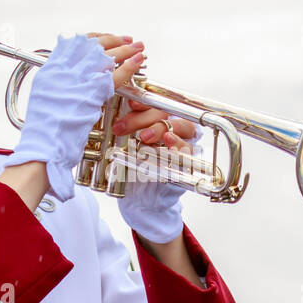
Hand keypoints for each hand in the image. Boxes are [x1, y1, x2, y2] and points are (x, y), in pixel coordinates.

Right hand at [3, 33, 143, 201]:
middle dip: (113, 40)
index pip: (75, 42)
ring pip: (106, 56)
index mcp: (51, 68)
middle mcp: (64, 70)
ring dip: (125, 49)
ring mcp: (78, 80)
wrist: (44, 145)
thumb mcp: (44, 96)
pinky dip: (129, 66)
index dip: (95, 38)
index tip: (106, 38)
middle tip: (127, 40)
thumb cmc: (45, 128)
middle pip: (93, 45)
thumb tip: (72, 75)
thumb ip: (59, 82)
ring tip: (138, 47)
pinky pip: (115, 75)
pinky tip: (138, 61)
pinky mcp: (92, 94)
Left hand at [113, 97, 199, 242]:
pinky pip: (189, 151)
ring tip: (143, 138)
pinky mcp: (188, 162)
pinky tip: (168, 146)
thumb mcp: (123, 148)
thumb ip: (124, 131)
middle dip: (143, 119)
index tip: (130, 104)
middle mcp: (175, 130)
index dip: (145, 101)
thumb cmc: (132, 170)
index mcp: (159, 121)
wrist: (139, 200)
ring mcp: (184, 145)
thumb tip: (113, 116)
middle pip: (167, 113)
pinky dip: (178, 148)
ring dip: (161, 129)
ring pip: (183, 127)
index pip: (157, 103)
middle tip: (122, 129)